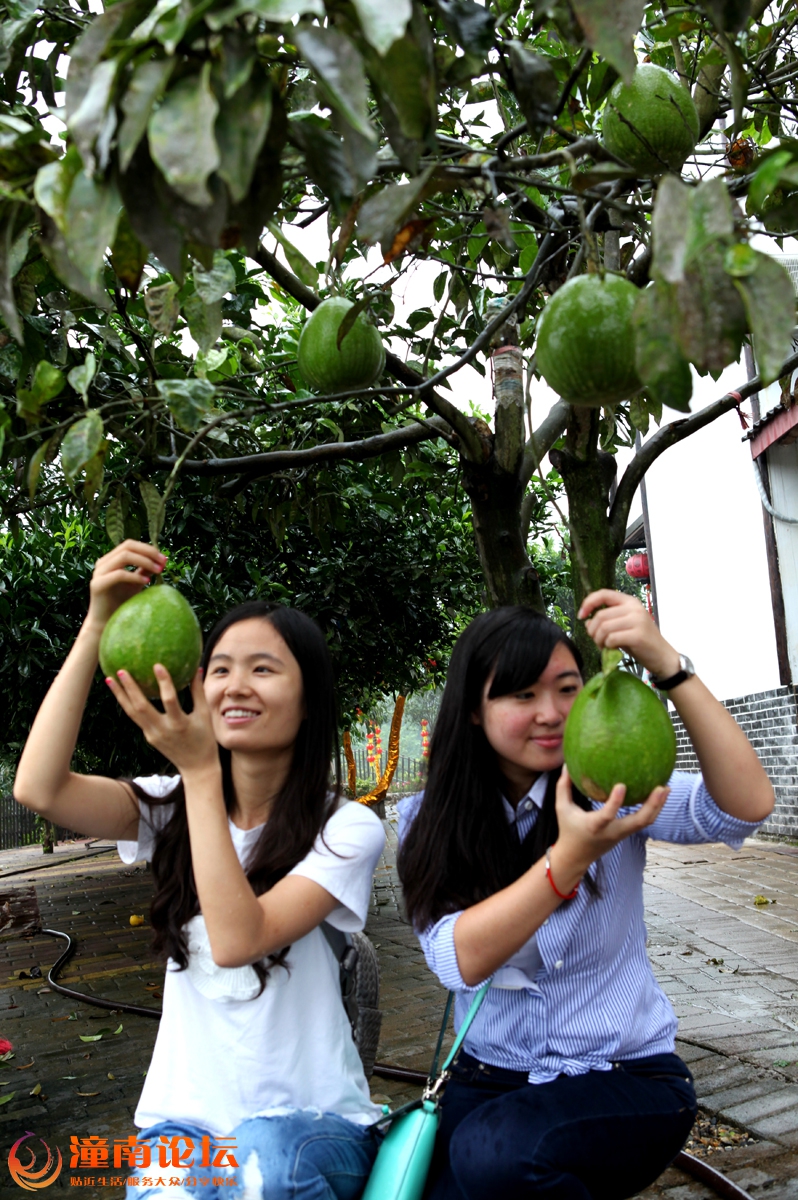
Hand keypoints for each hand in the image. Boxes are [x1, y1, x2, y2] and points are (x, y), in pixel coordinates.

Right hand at [87, 541, 166, 631]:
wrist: (106, 623)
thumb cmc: (122, 602)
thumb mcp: (137, 582)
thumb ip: (145, 570)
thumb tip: (161, 559)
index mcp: (111, 560)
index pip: (130, 544)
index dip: (148, 548)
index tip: (164, 558)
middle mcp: (103, 563)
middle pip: (127, 547)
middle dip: (148, 552)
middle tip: (163, 562)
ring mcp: (98, 573)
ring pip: (123, 556)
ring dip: (144, 561)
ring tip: (158, 570)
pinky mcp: (97, 585)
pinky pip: (119, 574)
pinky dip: (135, 576)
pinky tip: (147, 582)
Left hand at [105, 665, 219, 778]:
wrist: (196, 767)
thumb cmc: (205, 739)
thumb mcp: (204, 715)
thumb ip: (198, 692)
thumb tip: (197, 669)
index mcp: (179, 723)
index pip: (169, 700)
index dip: (163, 682)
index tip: (157, 665)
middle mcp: (162, 730)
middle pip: (140, 707)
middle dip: (129, 689)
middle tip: (121, 671)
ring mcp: (152, 735)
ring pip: (132, 713)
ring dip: (120, 696)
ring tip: (110, 679)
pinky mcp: (149, 737)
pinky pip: (136, 718)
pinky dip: (128, 704)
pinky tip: (121, 692)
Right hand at [552, 765, 669, 880]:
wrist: (577, 857)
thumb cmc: (568, 828)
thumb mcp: (562, 808)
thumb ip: (563, 787)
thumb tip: (566, 764)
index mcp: (595, 826)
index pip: (607, 815)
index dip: (615, 802)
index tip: (622, 785)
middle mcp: (612, 831)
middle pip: (638, 822)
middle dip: (652, 805)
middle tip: (661, 787)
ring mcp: (622, 834)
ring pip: (645, 822)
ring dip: (658, 806)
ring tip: (666, 787)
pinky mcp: (626, 833)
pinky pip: (643, 821)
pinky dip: (652, 808)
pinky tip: (658, 793)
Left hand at [577, 589, 680, 678]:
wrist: (662, 656)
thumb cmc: (641, 642)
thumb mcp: (622, 627)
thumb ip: (606, 621)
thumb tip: (587, 622)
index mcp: (629, 602)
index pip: (603, 594)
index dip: (588, 603)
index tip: (581, 616)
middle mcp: (634, 608)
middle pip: (600, 616)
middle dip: (592, 631)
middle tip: (597, 641)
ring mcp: (637, 620)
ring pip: (603, 627)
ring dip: (598, 640)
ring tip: (604, 646)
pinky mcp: (638, 635)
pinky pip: (611, 638)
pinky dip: (607, 646)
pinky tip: (612, 649)